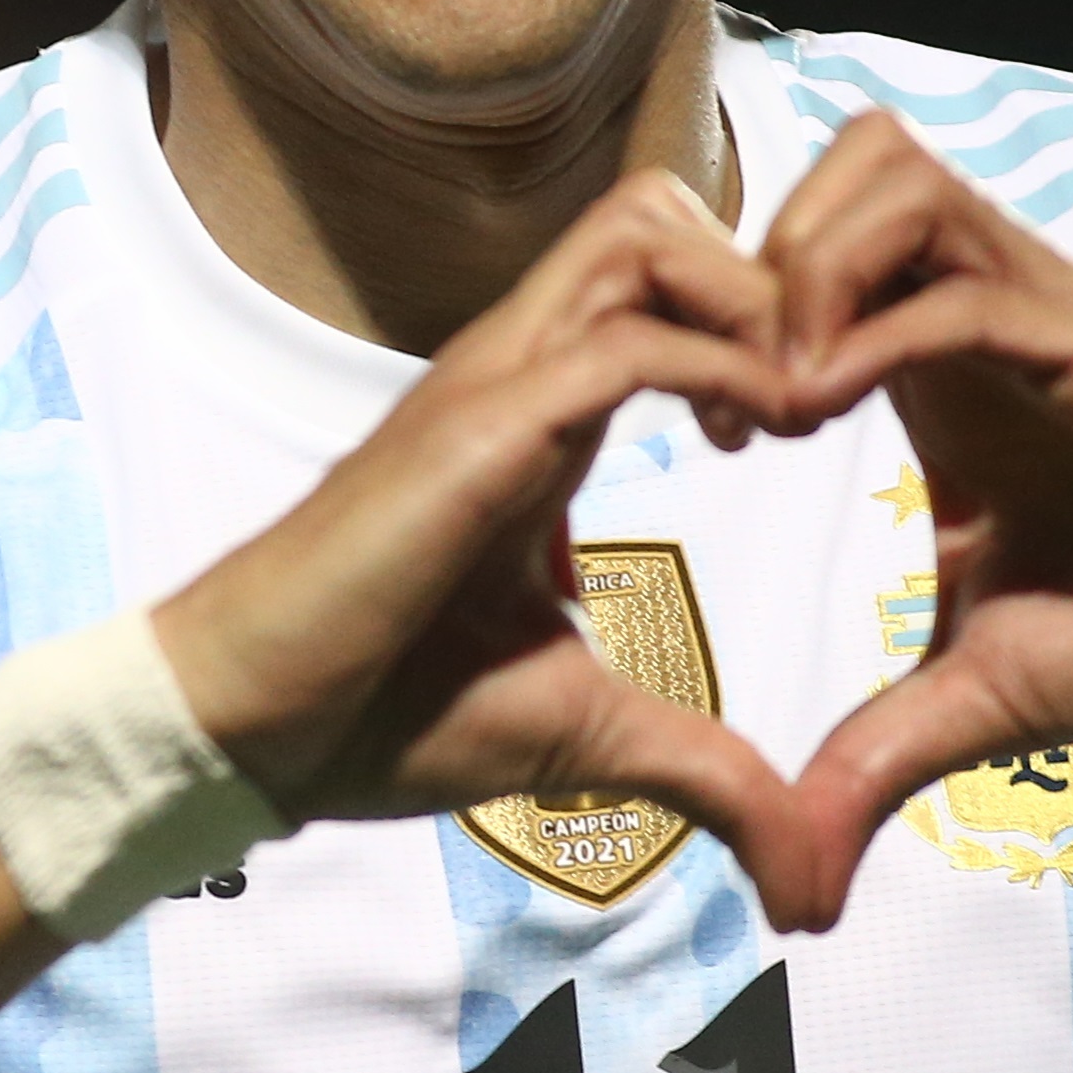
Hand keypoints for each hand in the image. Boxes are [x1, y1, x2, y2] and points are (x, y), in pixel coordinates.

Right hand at [148, 166, 827, 904]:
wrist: (256, 730)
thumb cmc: (389, 716)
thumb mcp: (586, 733)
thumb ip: (700, 767)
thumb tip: (796, 858)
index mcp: (540, 412)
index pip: (657, 279)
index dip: (756, 320)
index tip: (806, 422)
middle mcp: (517, 370)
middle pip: (659, 215)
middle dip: (772, 278)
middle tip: (817, 394)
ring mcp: (492, 383)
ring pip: (643, 233)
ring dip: (750, 300)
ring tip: (792, 408)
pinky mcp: (478, 427)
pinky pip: (623, 342)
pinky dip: (723, 366)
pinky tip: (756, 441)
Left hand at [757, 110, 1072, 928]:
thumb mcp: (981, 699)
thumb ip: (869, 762)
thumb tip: (790, 885)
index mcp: (951, 363)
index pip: (820, 235)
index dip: (734, 307)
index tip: (704, 431)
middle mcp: (997, 311)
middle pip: (849, 159)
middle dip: (753, 256)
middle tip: (725, 397)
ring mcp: (1057, 316)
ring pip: (897, 176)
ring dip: (805, 269)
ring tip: (772, 403)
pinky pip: (972, 286)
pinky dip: (873, 328)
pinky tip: (819, 418)